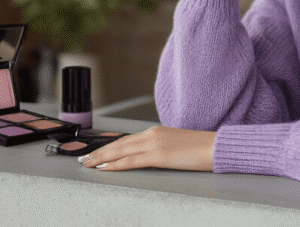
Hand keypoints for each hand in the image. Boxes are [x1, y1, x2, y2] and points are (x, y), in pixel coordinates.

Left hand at [78, 126, 216, 171]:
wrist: (216, 146)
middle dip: (99, 152)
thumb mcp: (176, 146)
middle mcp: (151, 134)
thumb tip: (151, 157)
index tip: (97, 152)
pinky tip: (105, 168)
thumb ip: (161, 149)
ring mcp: (154, 144)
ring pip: (120, 151)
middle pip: (119, 144)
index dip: (109, 147)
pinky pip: (131, 161)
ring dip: (101, 158)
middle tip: (84, 159)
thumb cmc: (201, 149)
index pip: (126, 140)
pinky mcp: (158, 155)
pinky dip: (115, 164)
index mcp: (156, 132)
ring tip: (88, 164)